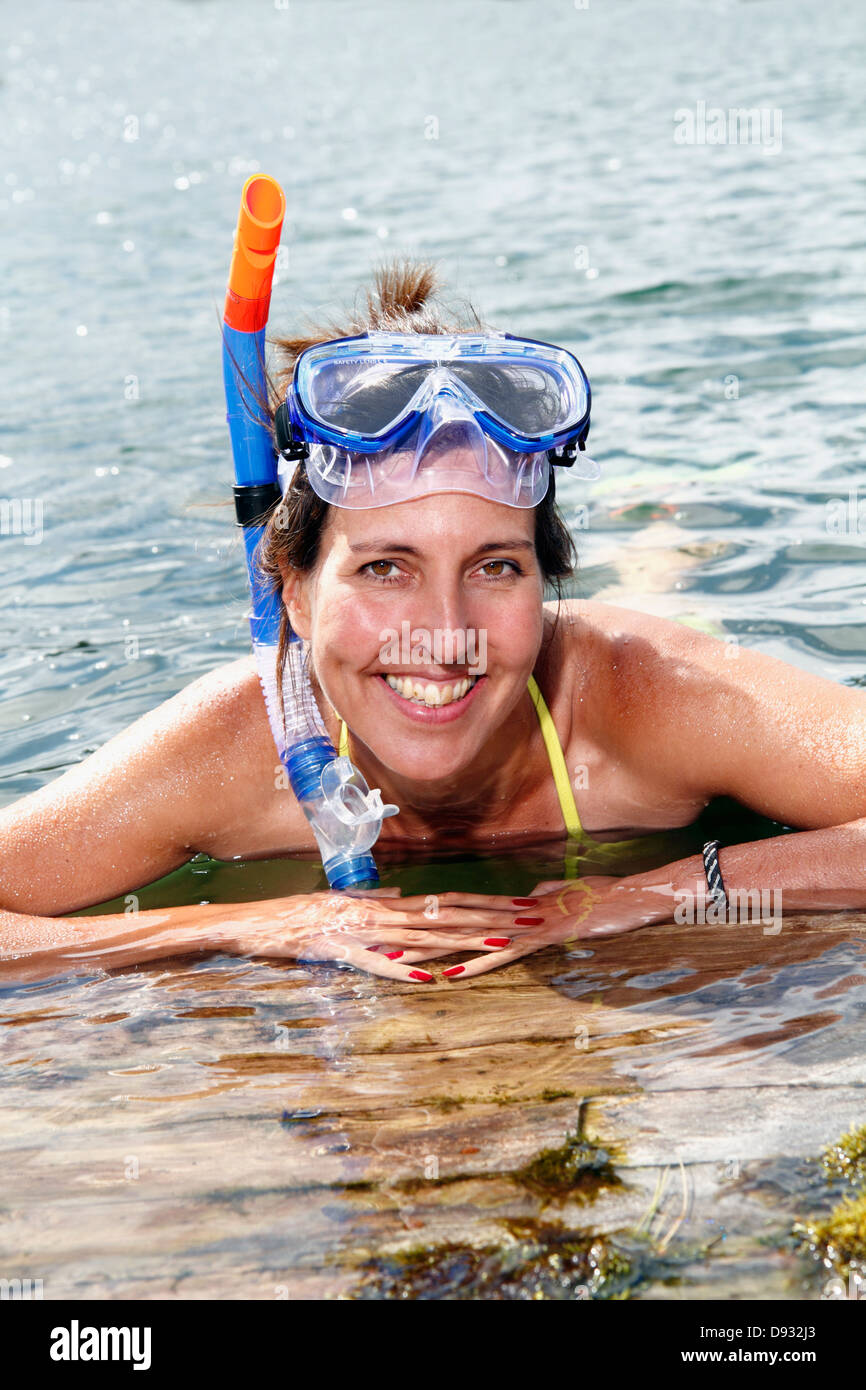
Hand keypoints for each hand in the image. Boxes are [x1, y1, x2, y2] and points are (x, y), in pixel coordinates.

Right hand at [204, 888, 523, 982]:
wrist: (257, 921)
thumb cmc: (298, 914)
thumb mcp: (345, 903)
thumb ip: (377, 901)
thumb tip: (407, 896)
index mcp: (385, 903)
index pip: (444, 901)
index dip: (482, 903)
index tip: (514, 905)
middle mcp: (380, 913)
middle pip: (445, 915)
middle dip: (489, 918)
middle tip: (525, 919)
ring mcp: (362, 932)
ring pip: (421, 935)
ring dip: (461, 939)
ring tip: (498, 941)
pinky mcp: (340, 951)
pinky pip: (376, 963)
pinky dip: (403, 970)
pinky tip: (431, 978)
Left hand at [398, 873, 675, 978]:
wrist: (626, 895)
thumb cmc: (598, 895)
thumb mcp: (560, 895)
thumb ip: (538, 897)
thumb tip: (526, 898)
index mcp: (509, 902)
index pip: (455, 907)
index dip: (422, 913)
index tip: (392, 918)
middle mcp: (508, 910)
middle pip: (450, 921)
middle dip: (412, 931)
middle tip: (376, 937)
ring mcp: (522, 923)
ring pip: (468, 936)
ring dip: (432, 948)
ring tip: (399, 957)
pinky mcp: (541, 937)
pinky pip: (503, 954)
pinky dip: (478, 964)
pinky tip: (453, 975)